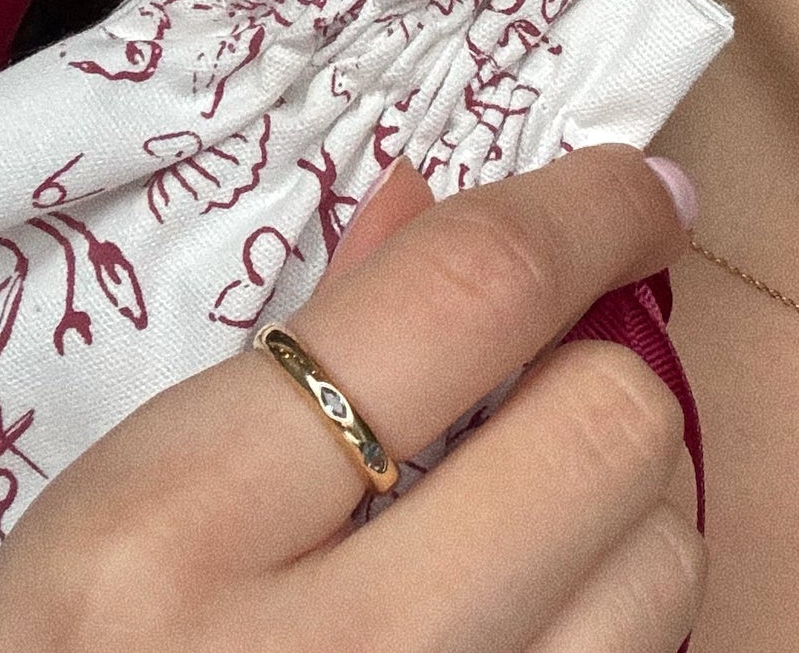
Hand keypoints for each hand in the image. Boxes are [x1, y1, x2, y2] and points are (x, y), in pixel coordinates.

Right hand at [0, 144, 706, 651]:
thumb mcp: (136, 495)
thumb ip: (304, 339)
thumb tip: (437, 198)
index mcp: (190, 522)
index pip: (471, 295)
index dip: (589, 211)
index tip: (643, 192)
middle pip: (609, 424)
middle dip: (606, 371)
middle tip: (554, 377)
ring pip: (662, 564)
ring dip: (626, 504)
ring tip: (530, 509)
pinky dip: (612, 605)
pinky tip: (530, 603)